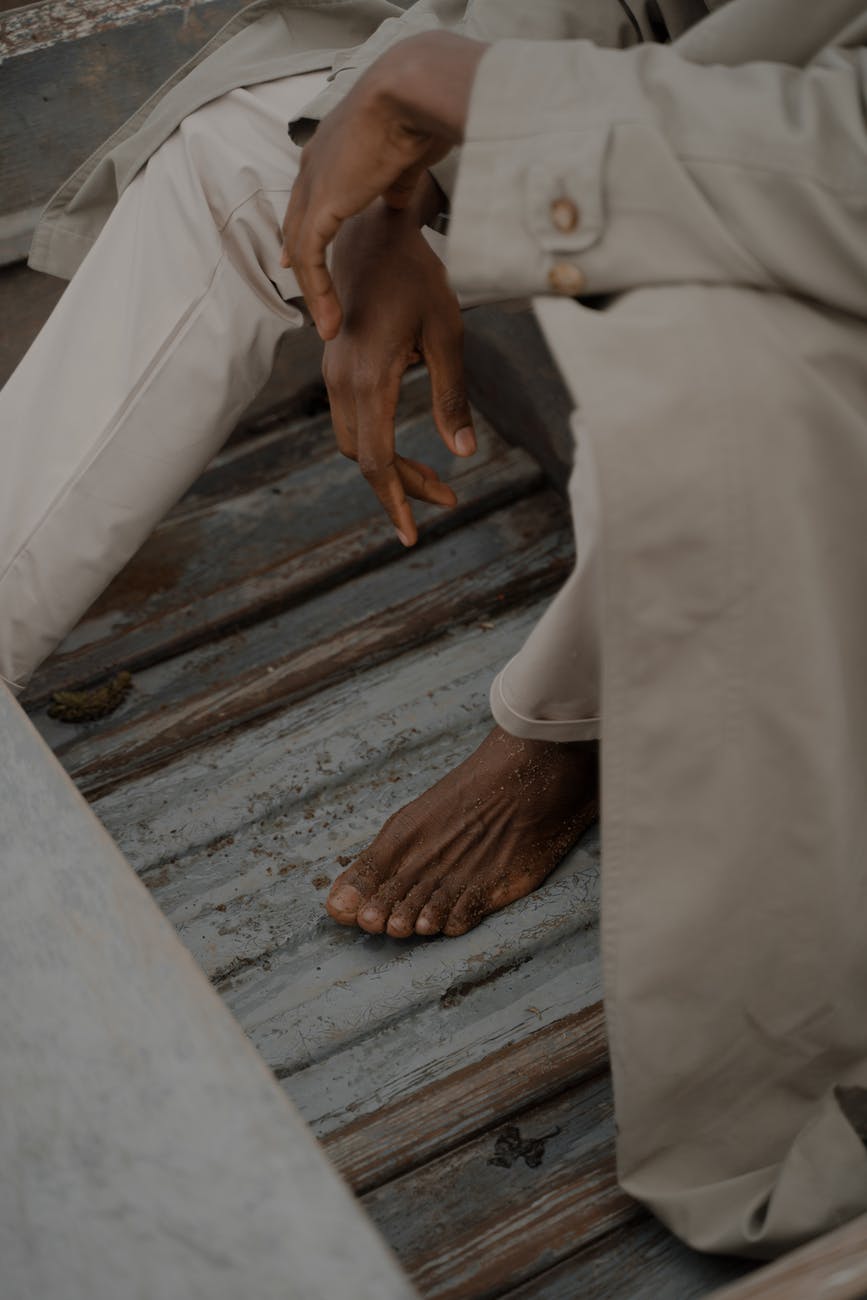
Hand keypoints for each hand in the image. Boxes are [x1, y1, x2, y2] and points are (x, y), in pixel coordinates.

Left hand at [281, 31, 487, 339]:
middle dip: (301, 265)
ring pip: (301, 249)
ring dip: (314, 292)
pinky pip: (311, 259)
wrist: (412, 95)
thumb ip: (396, 181)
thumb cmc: (420, 112)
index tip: (302, 262)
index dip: (306, 233)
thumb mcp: (405, 155)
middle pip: (296, 225)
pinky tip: (329, 318)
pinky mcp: (320, 206)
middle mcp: (313, 165)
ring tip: (329, 325)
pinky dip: (319, 292)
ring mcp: (313, 186)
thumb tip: (398, 201)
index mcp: (331, 150)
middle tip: (313, 300)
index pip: (309, 199)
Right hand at [324, 182, 475, 544]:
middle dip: (403, 487)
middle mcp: (341, 383)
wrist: (373, 233)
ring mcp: (332, 375)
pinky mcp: (335, 368)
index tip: (413, 534)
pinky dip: (377, 444)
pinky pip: (351, 421)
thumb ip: (452, 396)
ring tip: (434, 480)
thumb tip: (464, 451)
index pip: (376, 461)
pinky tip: (408, 451)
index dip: (397, 501)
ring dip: (390, 468)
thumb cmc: (417, 278)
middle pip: (365, 459)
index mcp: (368, 379)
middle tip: (449, 499)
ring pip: (354, 444)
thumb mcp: (448, 335)